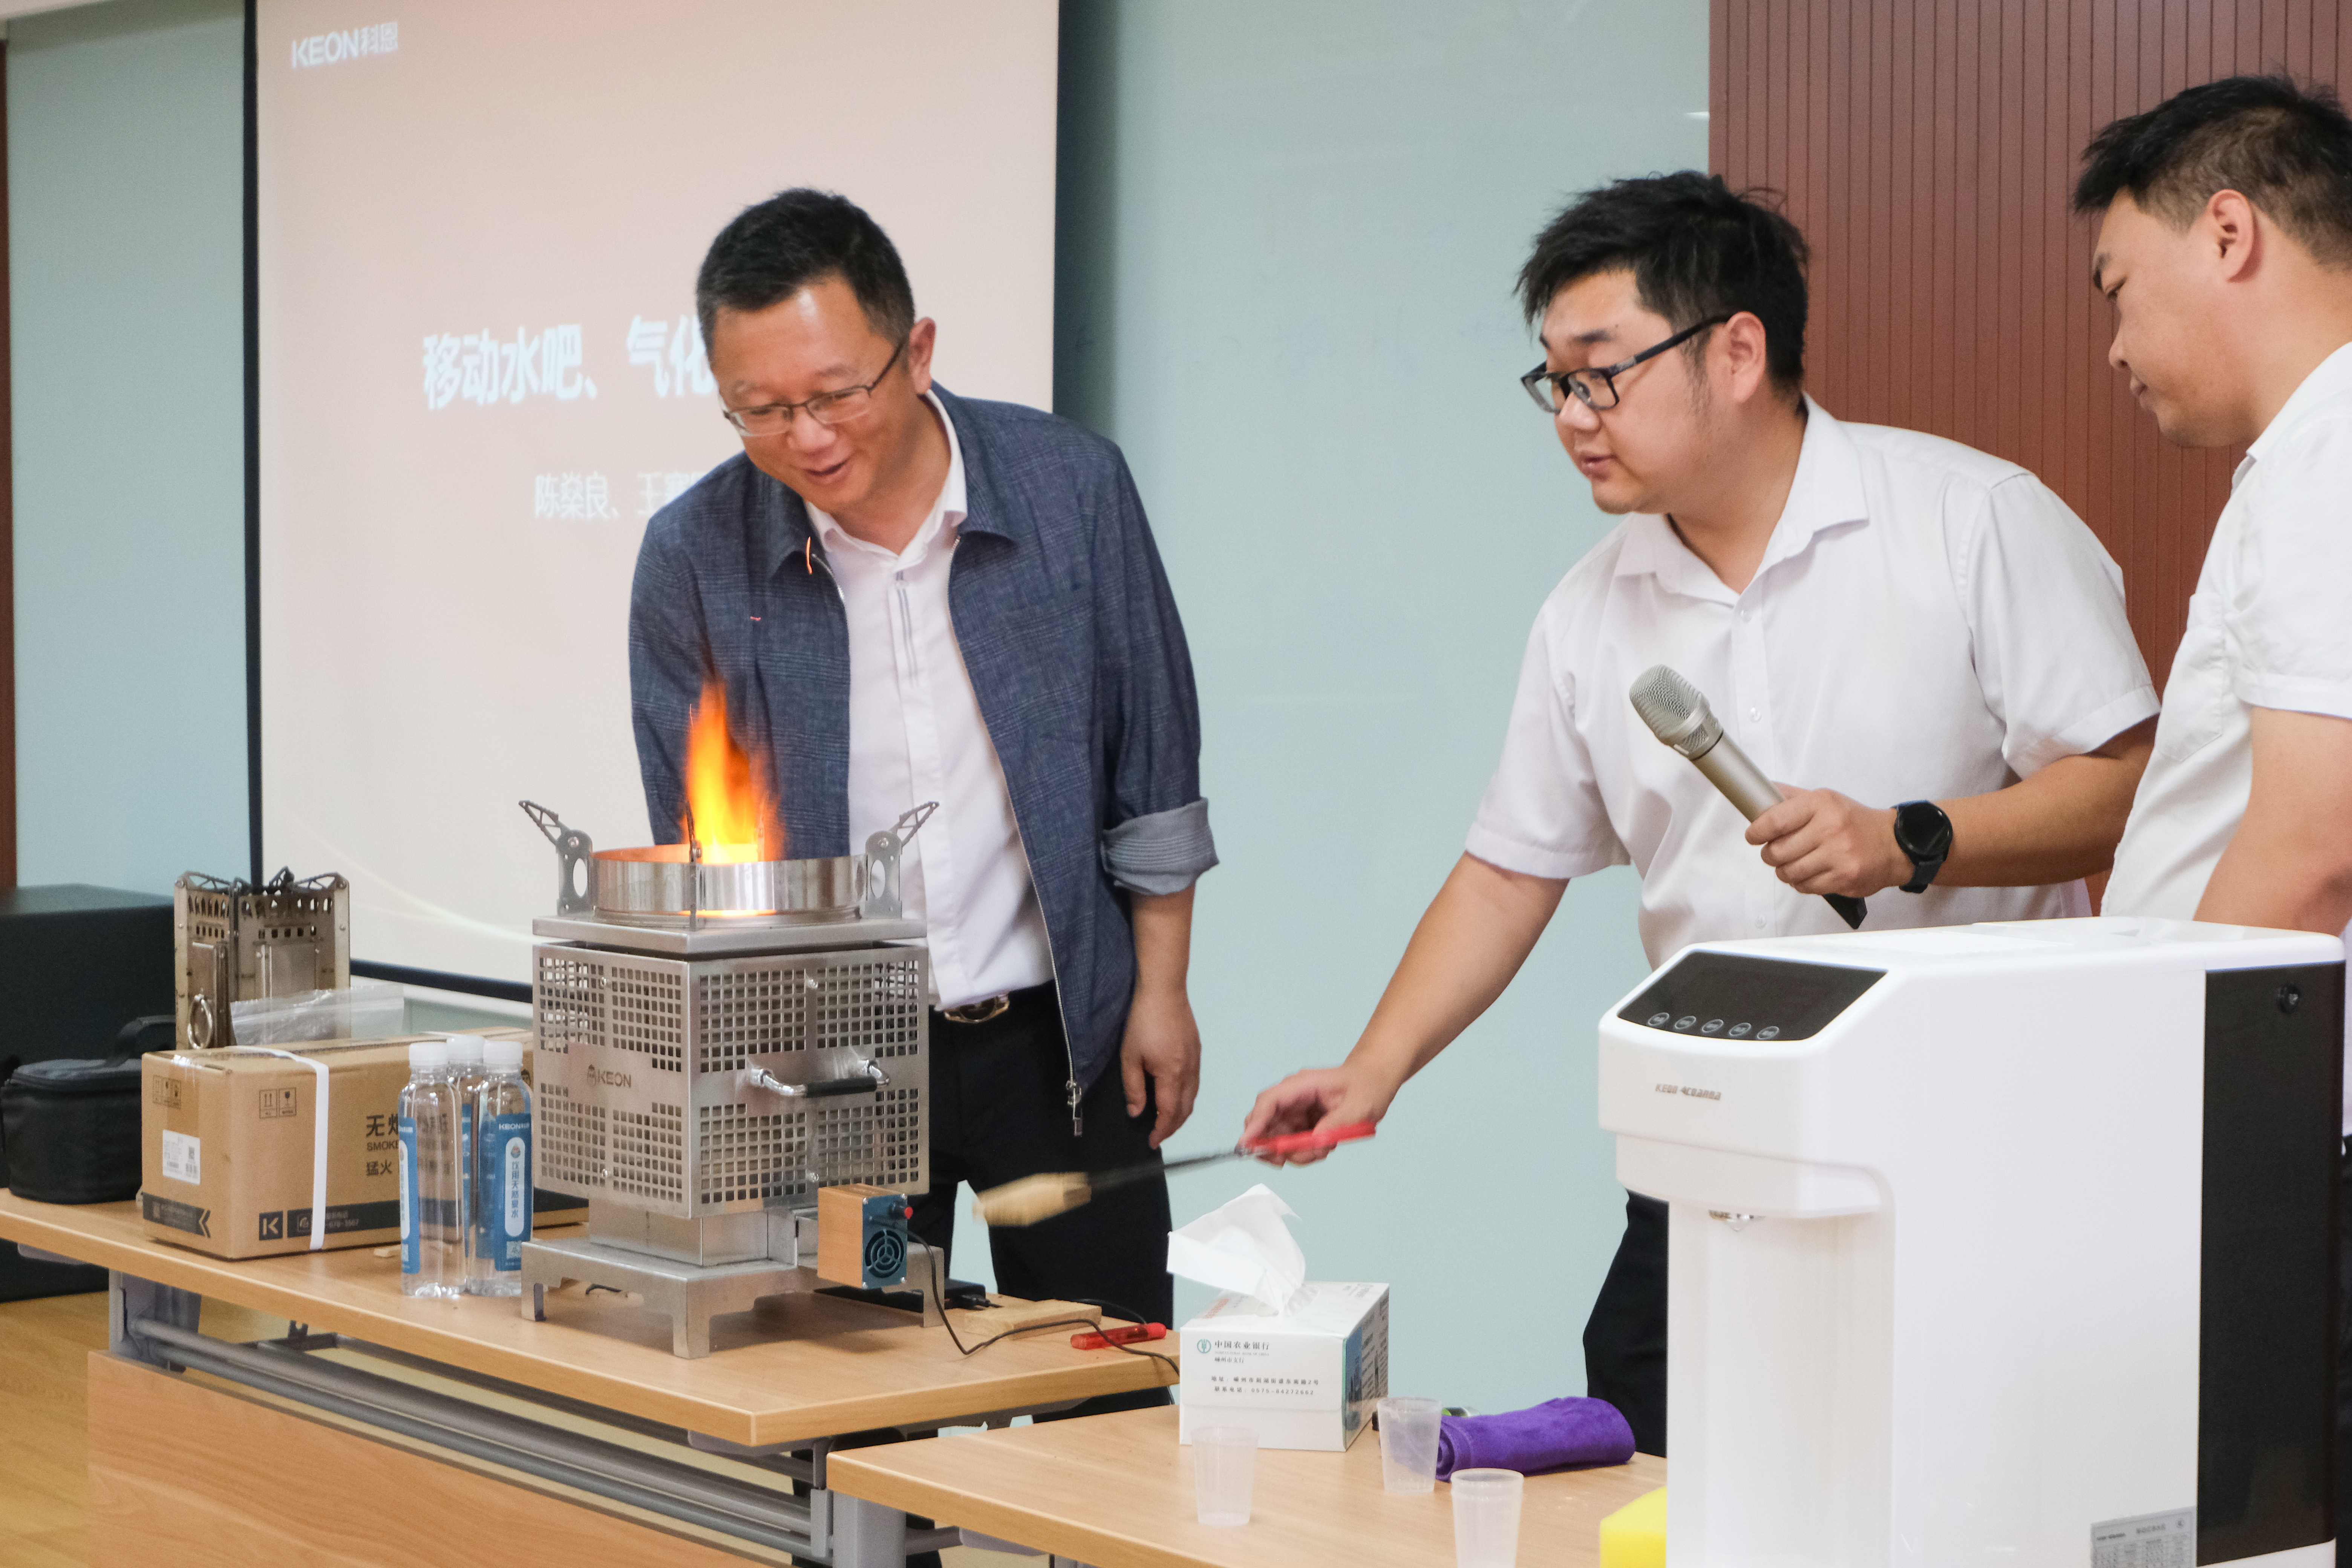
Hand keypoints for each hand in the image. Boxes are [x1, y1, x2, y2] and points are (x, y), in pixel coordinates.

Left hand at [1120, 986, 1199, 1148]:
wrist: (1164, 991)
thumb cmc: (1143, 1021)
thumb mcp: (1129, 1057)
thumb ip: (1133, 1088)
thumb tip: (1136, 1112)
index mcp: (1172, 1074)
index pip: (1170, 1113)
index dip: (1162, 1131)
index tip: (1152, 1141)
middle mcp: (1189, 1071)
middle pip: (1186, 1109)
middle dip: (1173, 1126)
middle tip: (1158, 1134)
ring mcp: (1196, 1060)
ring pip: (1193, 1097)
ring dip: (1181, 1112)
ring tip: (1165, 1119)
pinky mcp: (1196, 1050)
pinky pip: (1195, 1082)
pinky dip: (1186, 1096)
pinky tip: (1174, 1094)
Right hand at [1241, 1061, 1400, 1165]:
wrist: (1374, 1083)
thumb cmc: (1366, 1087)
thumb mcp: (1357, 1108)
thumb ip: (1334, 1125)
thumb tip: (1314, 1142)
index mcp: (1302, 1085)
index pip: (1270, 1102)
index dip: (1256, 1124)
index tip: (1247, 1145)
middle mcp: (1293, 1098)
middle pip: (1264, 1123)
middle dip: (1271, 1145)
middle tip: (1284, 1161)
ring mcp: (1295, 1111)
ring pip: (1277, 1139)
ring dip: (1296, 1152)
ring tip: (1323, 1149)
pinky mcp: (1301, 1123)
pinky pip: (1292, 1144)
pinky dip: (1304, 1152)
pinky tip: (1324, 1147)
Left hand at [1746, 788, 1906, 897]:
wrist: (1894, 844)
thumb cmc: (1854, 822)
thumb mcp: (1825, 799)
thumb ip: (1791, 798)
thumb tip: (1760, 794)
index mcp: (1821, 804)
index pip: (1775, 820)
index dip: (1757, 831)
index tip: (1753, 835)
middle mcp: (1830, 828)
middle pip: (1778, 851)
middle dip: (1770, 854)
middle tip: (1774, 852)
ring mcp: (1838, 855)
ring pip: (1789, 872)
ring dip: (1784, 871)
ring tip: (1792, 863)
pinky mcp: (1844, 878)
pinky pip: (1805, 887)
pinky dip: (1801, 882)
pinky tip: (1809, 873)